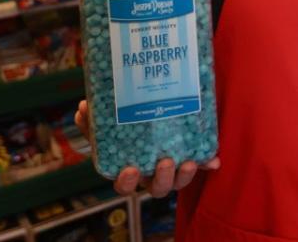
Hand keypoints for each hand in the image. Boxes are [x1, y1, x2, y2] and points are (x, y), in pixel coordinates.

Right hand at [74, 100, 220, 197]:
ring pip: (178, 181)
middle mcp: (151, 173)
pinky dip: (207, 163)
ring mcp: (172, 168)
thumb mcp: (107, 123)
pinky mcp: (191, 156)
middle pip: (157, 188)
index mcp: (129, 169)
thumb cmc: (124, 126)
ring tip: (188, 161)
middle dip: (161, 179)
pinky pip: (201, 164)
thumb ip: (92, 120)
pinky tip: (214, 160)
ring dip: (184, 175)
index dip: (126, 182)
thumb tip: (83, 108)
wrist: (152, 111)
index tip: (129, 169)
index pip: (124, 185)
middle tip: (164, 162)